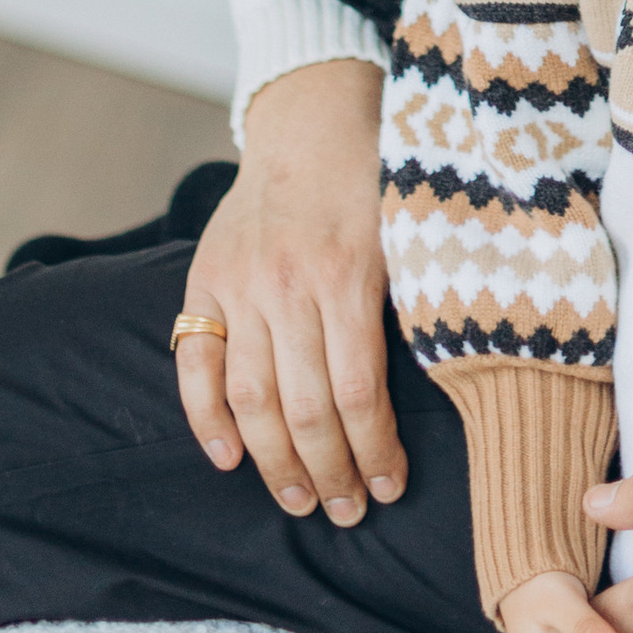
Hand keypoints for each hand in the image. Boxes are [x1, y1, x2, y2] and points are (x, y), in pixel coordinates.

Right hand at [172, 59, 403, 522]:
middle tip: (344, 512)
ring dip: (273, 462)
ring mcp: (239, 285)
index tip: (388, 488)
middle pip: (303, 408)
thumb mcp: (411, 235)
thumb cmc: (376, 181)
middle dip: (327, 472)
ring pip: (250, 397)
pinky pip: (194, 363)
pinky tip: (229, 459)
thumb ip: (413, 307)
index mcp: (347, 276)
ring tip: (299, 499)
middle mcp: (287, 286)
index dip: (373, 451)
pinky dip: (205, 418)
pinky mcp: (204, 280)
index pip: (357, 392)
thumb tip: (439, 392)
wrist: (311, 120)